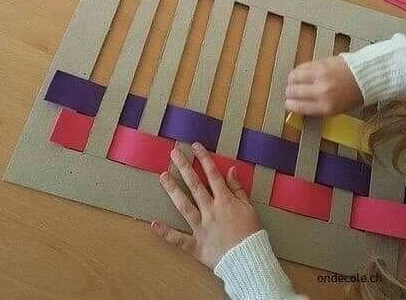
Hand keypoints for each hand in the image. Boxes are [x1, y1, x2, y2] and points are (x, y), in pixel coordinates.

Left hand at [151, 142, 261, 268]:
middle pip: (195, 185)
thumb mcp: (249, 208)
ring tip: (163, 176)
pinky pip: (179, 239)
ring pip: (184, 206)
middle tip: (174, 153)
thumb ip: (238, 189)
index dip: (204, 158)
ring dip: (173, 190)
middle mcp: (211, 211)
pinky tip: (154, 223)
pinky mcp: (196, 245)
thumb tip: (230, 169)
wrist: (249, 260)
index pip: (213, 175)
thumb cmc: (251, 233)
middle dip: (184, 167)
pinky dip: (166, 233)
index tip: (195, 146)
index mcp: (225, 201)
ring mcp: (201, 228)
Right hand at [285, 56, 361, 115]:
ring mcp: (319, 77)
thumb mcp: (336, 108)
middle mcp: (320, 93)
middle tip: (291, 92)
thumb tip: (301, 105)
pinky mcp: (320, 64)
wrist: (366, 76)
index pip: (298, 107)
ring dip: (291, 80)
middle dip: (289, 92)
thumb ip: (318, 107)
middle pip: (293, 92)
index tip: (289, 103)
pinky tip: (300, 73)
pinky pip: (301, 67)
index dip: (290, 105)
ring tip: (293, 81)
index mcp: (325, 107)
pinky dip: (298, 71)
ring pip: (293, 78)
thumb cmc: (354, 93)